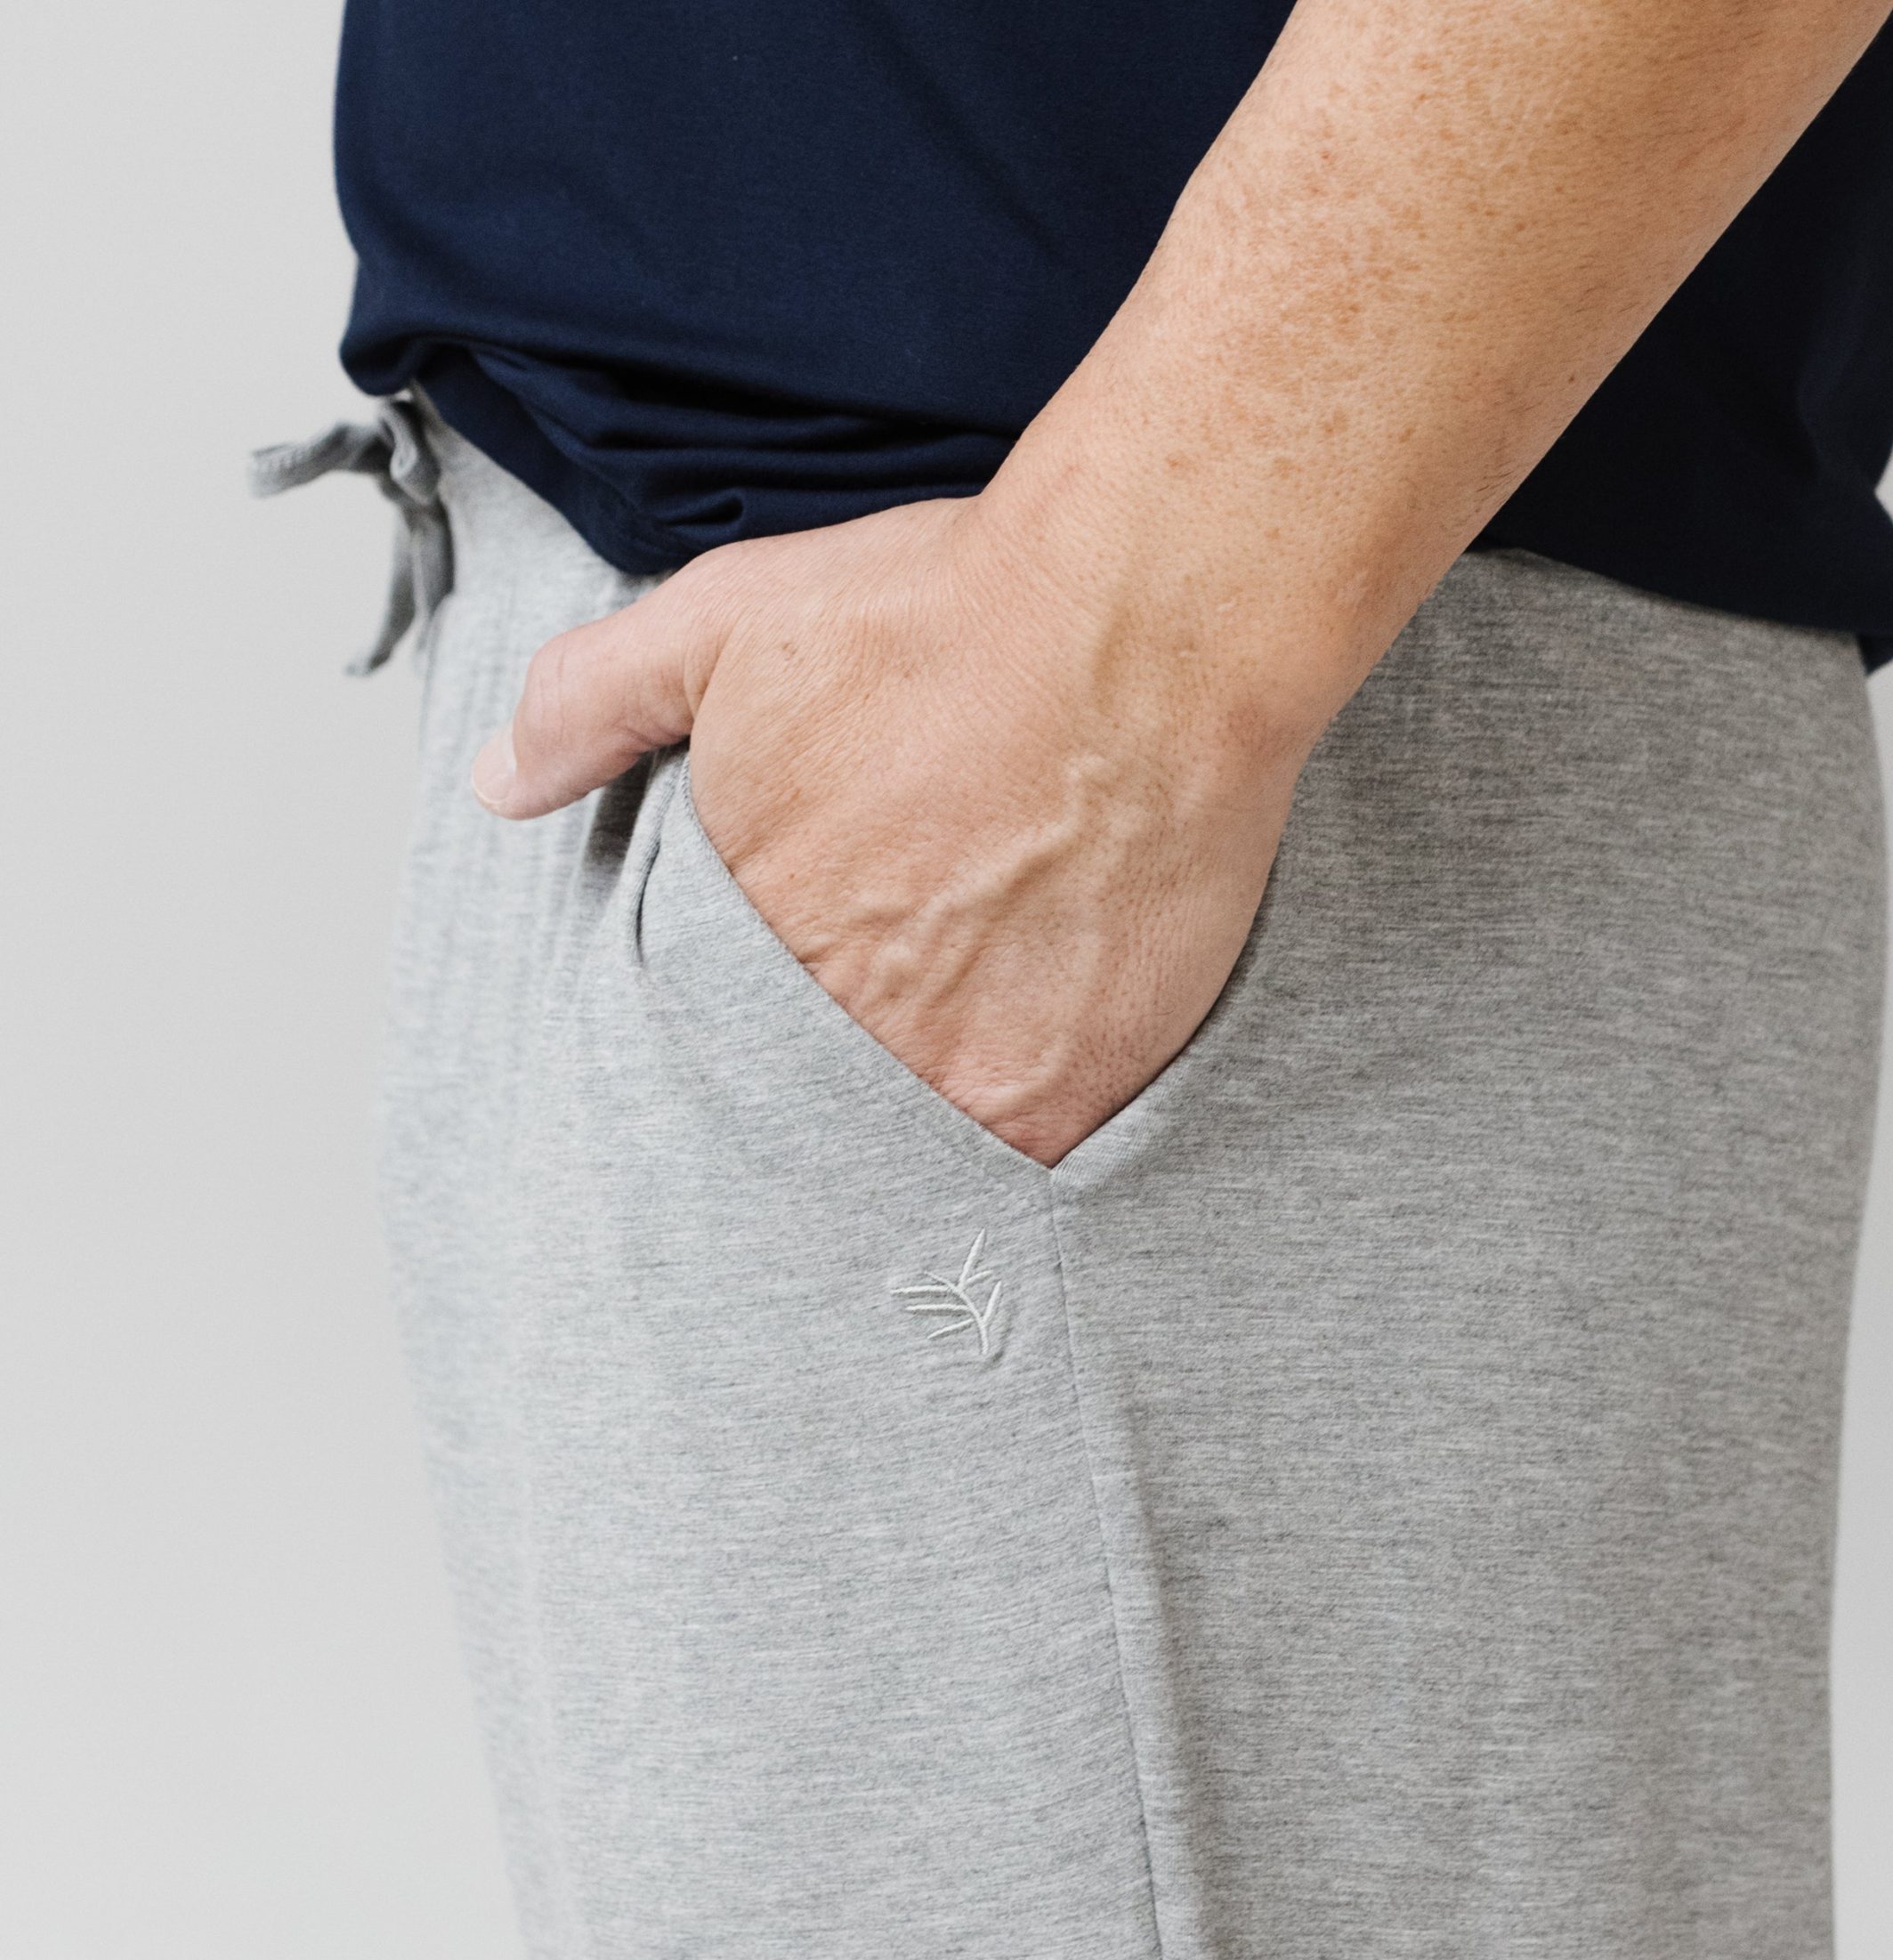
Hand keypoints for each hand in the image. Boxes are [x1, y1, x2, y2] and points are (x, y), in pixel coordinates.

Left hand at [472, 494, 1309, 1165]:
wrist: (1145, 628)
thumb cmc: (953, 619)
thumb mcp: (730, 620)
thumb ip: (594, 701)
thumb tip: (501, 779)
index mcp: (752, 936)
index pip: (709, 1038)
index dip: (748, 1019)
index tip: (800, 984)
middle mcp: (849, 1027)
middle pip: (816, 1099)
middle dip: (842, 1063)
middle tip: (897, 1002)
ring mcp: (966, 1074)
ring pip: (919, 1139)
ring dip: (932, 1103)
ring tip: (969, 1033)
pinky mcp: (1077, 1092)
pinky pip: (1030, 1160)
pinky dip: (1026, 1122)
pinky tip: (1044, 1049)